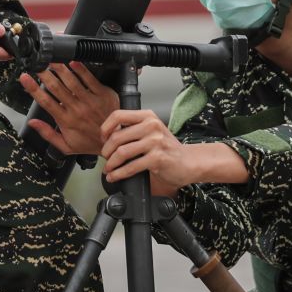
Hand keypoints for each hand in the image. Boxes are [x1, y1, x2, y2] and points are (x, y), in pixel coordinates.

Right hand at [22, 62, 117, 155]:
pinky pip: (90, 79)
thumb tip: (32, 123)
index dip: (33, 89)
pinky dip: (81, 69)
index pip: (46, 102)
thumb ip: (47, 134)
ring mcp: (90, 101)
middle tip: (36, 63)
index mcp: (65, 121)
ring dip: (60, 68)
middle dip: (44, 74)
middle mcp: (76, 109)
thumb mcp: (66, 146)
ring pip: (72, 81)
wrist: (115, 142)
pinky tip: (73, 61)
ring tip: (51, 58)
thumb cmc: (90, 143)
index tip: (25, 78)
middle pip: (56, 88)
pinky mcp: (103, 94)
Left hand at [99, 110, 249, 193]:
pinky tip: (115, 176)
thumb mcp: (151, 131)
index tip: (103, 139)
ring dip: (111, 164)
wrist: (189, 162)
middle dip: (106, 151)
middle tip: (105, 158)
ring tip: (108, 169)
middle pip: (117, 136)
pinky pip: (131, 166)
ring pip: (122, 152)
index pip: (118, 115)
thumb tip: (107, 137)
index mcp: (147, 116)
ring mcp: (155, 142)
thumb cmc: (167, 148)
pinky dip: (119, 173)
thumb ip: (133, 129)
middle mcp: (151, 126)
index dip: (106, 128)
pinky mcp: (157, 158)